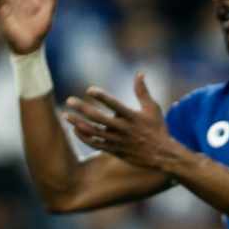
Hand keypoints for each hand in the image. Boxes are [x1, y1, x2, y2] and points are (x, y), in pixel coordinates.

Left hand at [65, 73, 182, 170]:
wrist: (161, 155)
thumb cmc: (157, 128)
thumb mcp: (153, 108)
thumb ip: (143, 91)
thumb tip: (139, 73)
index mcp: (132, 117)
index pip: (114, 104)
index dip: (102, 97)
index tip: (89, 90)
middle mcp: (123, 128)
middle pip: (98, 118)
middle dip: (82, 109)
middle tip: (69, 101)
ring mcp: (117, 140)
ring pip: (93, 132)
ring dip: (78, 123)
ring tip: (66, 115)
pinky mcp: (114, 150)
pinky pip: (95, 144)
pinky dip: (84, 137)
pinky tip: (75, 129)